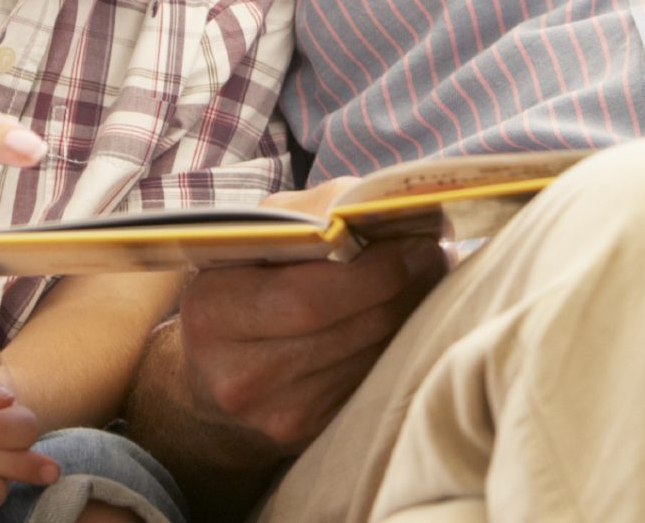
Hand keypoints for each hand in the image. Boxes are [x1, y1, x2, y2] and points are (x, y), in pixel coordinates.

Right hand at [172, 181, 444, 451]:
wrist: (211, 371)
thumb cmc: (241, 281)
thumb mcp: (257, 234)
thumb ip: (314, 212)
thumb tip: (382, 210)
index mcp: (214, 311)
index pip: (309, 298)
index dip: (373, 271)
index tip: (415, 241)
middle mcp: (239, 374)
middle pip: (349, 329)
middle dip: (402, 288)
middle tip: (433, 254)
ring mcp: (274, 413)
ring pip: (368, 358)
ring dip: (408, 314)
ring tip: (426, 278)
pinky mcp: (304, 434)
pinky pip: (367, 382)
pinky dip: (394, 345)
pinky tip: (403, 316)